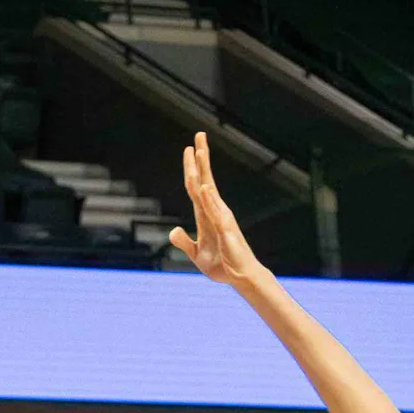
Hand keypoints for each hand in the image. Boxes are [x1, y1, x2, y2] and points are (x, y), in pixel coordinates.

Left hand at [169, 133, 264, 288]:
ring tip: (200, 151)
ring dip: (204, 170)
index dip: (191, 168)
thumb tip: (174, 230)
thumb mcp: (196, 254)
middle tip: (198, 135)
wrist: (239, 277)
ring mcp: (221, 219)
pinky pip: (215, 213)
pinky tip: (202, 186)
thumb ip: (183, 242)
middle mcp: (215, 211)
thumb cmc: (222, 265)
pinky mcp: (226, 231)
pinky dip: (208, 199)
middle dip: (200, 158)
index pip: (195, 187)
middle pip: (204, 180)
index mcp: (205, 215)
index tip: (188, 149)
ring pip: (210, 190)